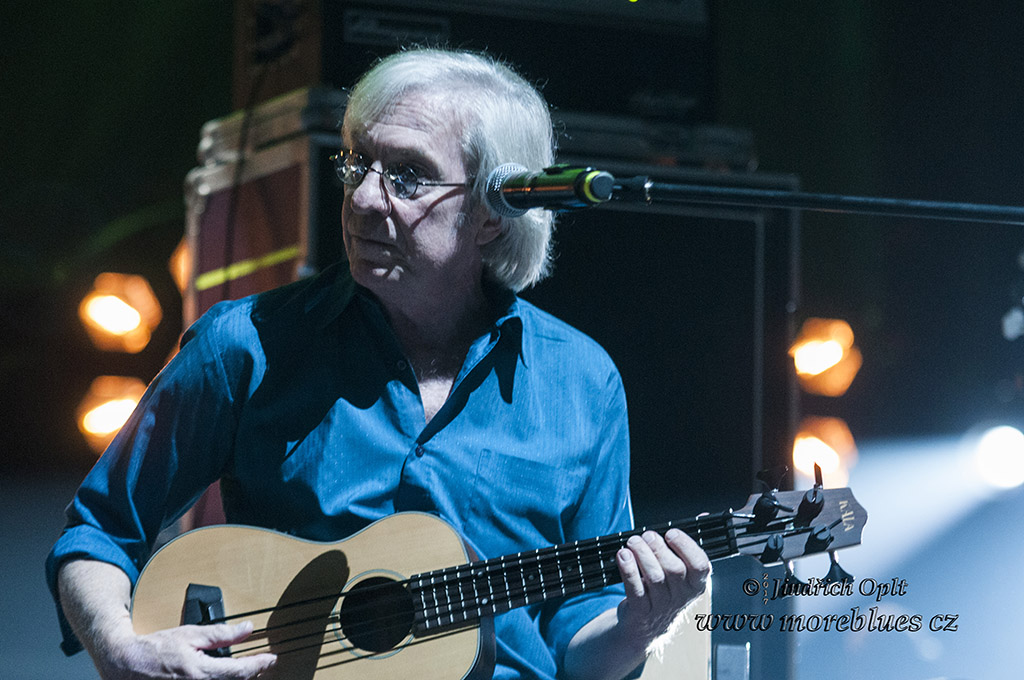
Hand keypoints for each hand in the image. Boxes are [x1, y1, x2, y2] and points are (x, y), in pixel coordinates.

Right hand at [95, 621, 275, 679]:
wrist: (126, 664)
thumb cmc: (156, 648)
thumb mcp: (190, 634)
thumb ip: (221, 634)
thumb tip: (247, 628)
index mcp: (200, 672)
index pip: (240, 671)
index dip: (259, 664)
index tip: (271, 658)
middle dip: (252, 674)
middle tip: (264, 664)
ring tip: (248, 670)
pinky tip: (225, 676)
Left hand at [614, 529, 710, 649]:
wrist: (646, 626)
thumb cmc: (664, 589)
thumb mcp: (682, 571)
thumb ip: (690, 544)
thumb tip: (703, 516)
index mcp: (696, 585)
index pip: (701, 566)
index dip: (686, 546)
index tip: (671, 533)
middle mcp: (681, 597)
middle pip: (674, 570)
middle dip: (658, 548)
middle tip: (646, 536)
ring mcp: (661, 606)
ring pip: (654, 578)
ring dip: (641, 555)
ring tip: (632, 542)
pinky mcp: (641, 612)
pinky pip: (635, 589)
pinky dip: (628, 570)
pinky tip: (622, 556)